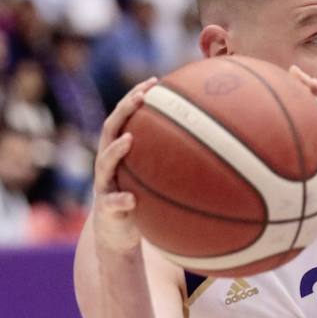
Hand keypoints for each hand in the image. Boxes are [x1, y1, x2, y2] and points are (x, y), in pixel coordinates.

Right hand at [91, 77, 155, 254]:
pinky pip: (112, 203)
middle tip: (140, 98)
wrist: (116, 236)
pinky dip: (121, 200)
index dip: (135, 96)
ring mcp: (104, 185)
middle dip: (123, 110)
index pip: (124, 116)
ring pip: (105, 162)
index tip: (154, 81)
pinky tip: (132, 199)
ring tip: (129, 139)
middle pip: (109, 129)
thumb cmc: (141, 201)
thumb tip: (213, 144)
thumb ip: (171, 161)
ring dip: (115, 149)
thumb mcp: (155, 178)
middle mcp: (107, 164)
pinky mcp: (106, 209)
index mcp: (119, 151)